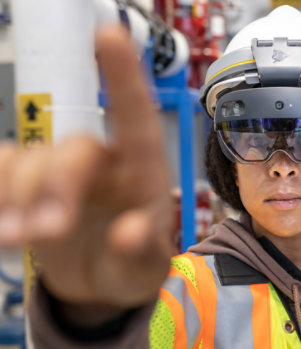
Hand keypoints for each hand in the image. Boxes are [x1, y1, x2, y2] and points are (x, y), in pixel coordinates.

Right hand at [0, 26, 174, 312]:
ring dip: (15, 197)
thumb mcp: (145, 271)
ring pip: (27, 159)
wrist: (98, 283)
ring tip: (16, 241)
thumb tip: (131, 233)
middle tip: (48, 231)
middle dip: (55, 186)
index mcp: (142, 173)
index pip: (137, 119)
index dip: (124, 76)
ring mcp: (60, 171)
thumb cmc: (131, 266)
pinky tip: (0, 225)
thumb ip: (142, 253)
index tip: (110, 33)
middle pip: (72, 149)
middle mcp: (101, 162)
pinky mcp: (25, 184)